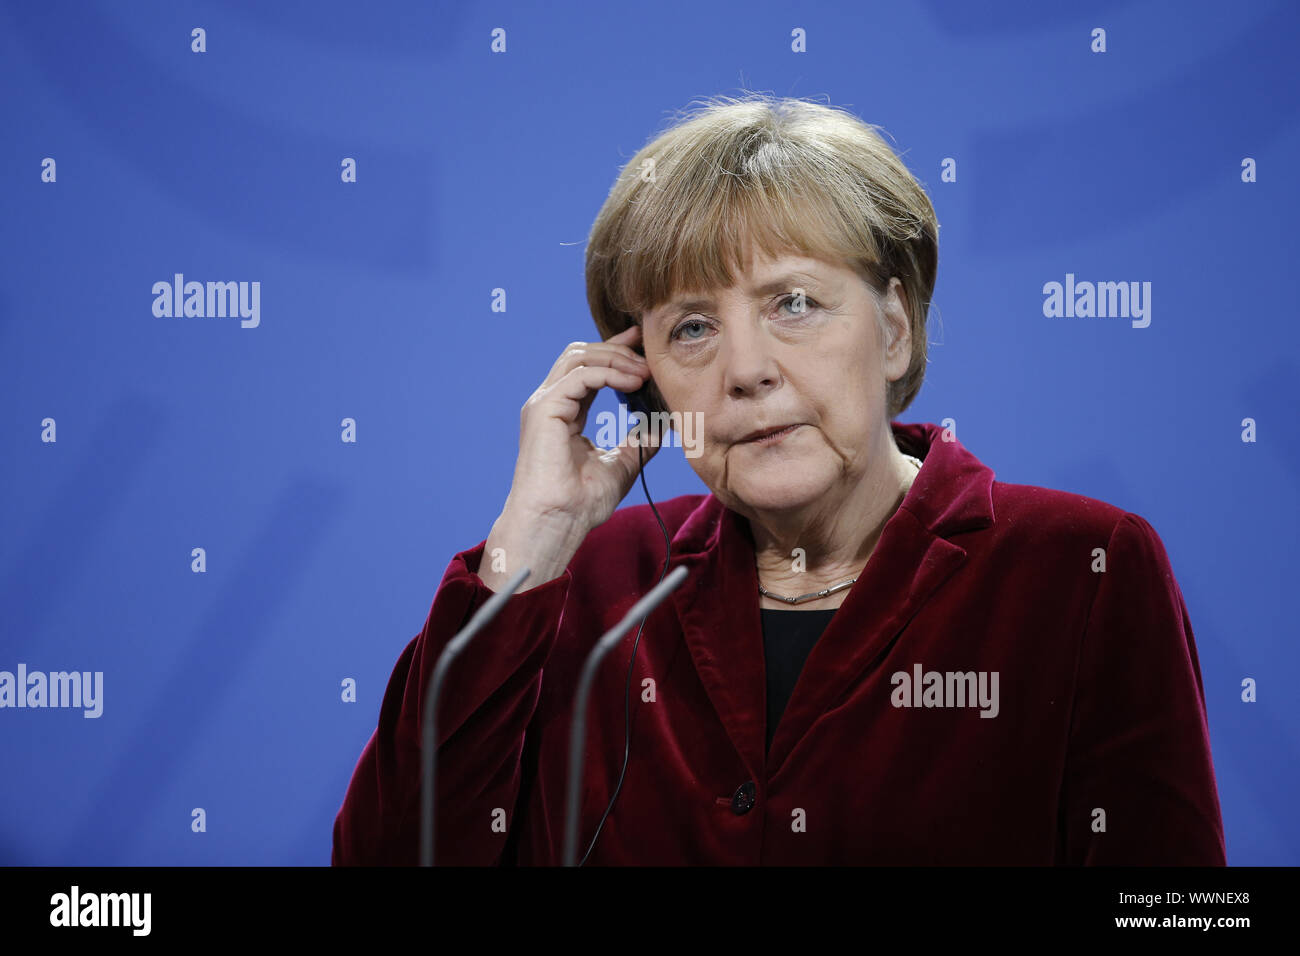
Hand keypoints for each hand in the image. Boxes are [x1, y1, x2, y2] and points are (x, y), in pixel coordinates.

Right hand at [480, 325, 657, 590]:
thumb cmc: (581, 503)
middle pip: (581, 354)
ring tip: (645, 371)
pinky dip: (610, 373)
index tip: (644, 346)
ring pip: (578, 357)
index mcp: (564, 413)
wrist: (558, 522)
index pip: (588, 369)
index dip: (616, 353)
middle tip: (649, 352)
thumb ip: (640, 441)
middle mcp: (551, 403)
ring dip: (616, 358)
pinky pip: (580, 375)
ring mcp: (544, 403)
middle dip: (617, 347)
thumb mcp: (623, 464)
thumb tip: (663, 424)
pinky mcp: (544, 408)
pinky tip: (634, 382)